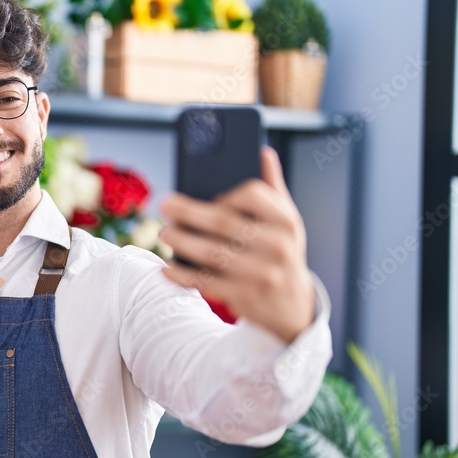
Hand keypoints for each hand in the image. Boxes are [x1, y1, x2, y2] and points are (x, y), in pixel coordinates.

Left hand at [158, 147, 314, 343]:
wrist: (292, 306)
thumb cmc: (280, 252)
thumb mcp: (286, 222)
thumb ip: (272, 188)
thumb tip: (262, 151)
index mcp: (286, 221)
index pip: (251, 194)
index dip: (225, 193)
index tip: (209, 196)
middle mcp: (277, 246)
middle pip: (223, 221)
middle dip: (188, 212)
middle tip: (165, 204)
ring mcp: (261, 273)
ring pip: (211, 252)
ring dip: (181, 241)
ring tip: (164, 232)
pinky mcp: (243, 296)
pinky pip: (205, 281)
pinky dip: (182, 275)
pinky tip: (167, 267)